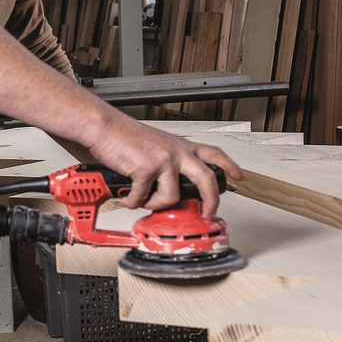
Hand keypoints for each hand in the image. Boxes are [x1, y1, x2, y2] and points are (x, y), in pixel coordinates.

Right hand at [85, 114, 243, 214]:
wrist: (103, 127)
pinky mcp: (147, 168)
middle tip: (208, 213)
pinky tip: (127, 195)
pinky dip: (133, 201)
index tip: (237, 178)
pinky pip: (143, 197)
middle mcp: (176, 151)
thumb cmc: (122, 136)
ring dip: (155, 204)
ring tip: (143, 200)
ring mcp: (163, 160)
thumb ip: (167, 166)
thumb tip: (169, 188)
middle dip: (212, 200)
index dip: (229, 167)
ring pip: (171, 196)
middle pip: (207, 178)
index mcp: (180, 145)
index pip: (214, 154)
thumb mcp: (154, 147)